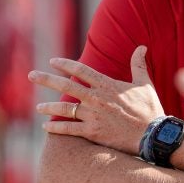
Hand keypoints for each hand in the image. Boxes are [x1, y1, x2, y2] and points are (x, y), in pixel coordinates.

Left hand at [31, 46, 164, 155]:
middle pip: (66, 86)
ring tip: (38, 107)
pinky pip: (69, 129)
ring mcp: (93, 116)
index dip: (65, 64)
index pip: (81, 70)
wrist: (152, 134)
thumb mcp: (145, 84)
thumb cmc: (149, 108)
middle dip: (46, 80)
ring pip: (64, 109)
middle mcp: (96, 98)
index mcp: (107, 85)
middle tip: (31, 75)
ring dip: (48, 107)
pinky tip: (47, 126)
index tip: (53, 61)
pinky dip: (56, 127)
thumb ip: (138, 64)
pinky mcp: (92, 132)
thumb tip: (141, 47)